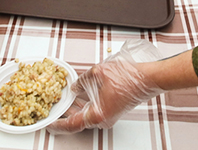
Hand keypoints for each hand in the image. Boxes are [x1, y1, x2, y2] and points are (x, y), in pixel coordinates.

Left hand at [49, 41, 164, 133]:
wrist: (148, 78)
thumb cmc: (129, 78)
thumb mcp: (98, 73)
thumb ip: (82, 81)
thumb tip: (75, 86)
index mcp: (97, 114)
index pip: (71, 124)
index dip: (57, 124)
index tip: (48, 123)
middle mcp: (103, 119)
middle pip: (77, 121)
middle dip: (64, 113)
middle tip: (53, 108)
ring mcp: (108, 116)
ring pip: (86, 115)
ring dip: (74, 108)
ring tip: (63, 99)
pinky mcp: (112, 110)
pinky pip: (94, 110)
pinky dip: (84, 104)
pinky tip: (78, 95)